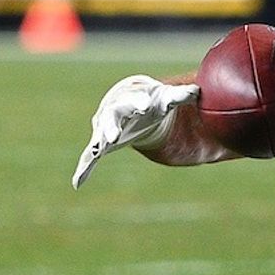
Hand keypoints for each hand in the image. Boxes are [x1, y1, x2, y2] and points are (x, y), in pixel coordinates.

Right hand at [71, 75, 198, 188]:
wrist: (133, 101)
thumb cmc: (152, 100)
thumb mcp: (166, 98)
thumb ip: (180, 96)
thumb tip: (196, 91)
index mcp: (130, 98)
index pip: (134, 99)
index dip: (139, 102)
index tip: (145, 105)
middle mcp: (113, 111)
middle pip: (111, 117)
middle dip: (111, 126)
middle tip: (114, 136)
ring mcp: (104, 128)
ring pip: (99, 137)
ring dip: (97, 146)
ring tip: (96, 155)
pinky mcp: (101, 144)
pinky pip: (90, 157)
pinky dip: (84, 168)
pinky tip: (78, 182)